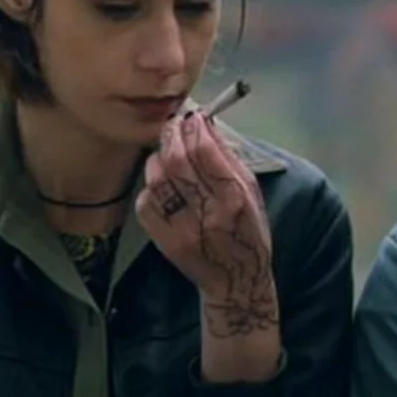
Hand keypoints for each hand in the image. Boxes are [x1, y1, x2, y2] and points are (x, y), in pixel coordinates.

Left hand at [136, 111, 278, 337]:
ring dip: (159, 157)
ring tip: (168, 153)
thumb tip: (205, 125)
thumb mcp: (252, 192)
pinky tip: (162, 183)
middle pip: (176, 160)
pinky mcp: (162, 239)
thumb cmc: (249, 231)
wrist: (235, 280)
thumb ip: (229, 158)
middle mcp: (207, 212)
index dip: (194, 127)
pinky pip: (145, 200)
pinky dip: (151, 185)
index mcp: (234, 197)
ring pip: (156, 178)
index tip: (193, 117)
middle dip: (172, 134)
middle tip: (174, 125)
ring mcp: (180, 228)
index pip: (205, 151)